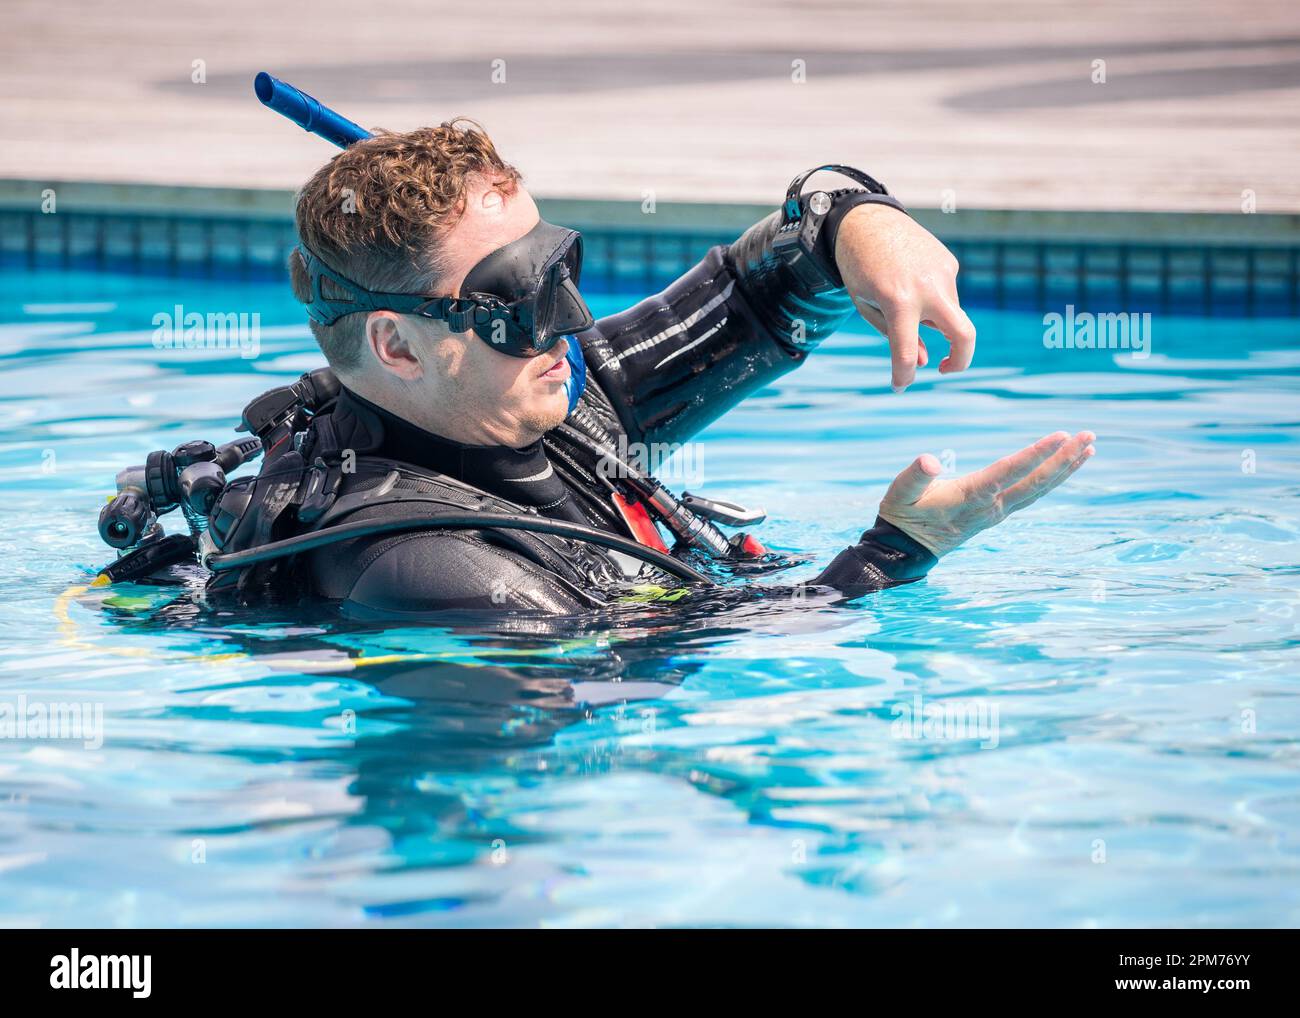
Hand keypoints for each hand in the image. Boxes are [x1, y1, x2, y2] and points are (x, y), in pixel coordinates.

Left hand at [834, 204, 975, 391]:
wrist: (866, 220)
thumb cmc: (859, 268)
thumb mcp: (868, 306)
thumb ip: (894, 335)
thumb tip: (923, 360)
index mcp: (898, 301)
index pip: (906, 351)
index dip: (903, 376)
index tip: (900, 386)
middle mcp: (927, 287)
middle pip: (964, 335)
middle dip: (961, 361)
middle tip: (945, 369)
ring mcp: (943, 273)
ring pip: (946, 312)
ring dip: (930, 317)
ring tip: (900, 294)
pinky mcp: (949, 263)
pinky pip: (944, 292)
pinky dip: (930, 297)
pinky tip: (908, 277)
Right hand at [878, 431, 1095, 556]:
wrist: (906, 550)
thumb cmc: (902, 515)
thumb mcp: (900, 493)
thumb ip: (914, 475)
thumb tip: (930, 459)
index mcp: (971, 496)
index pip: (1009, 471)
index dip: (1036, 454)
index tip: (1060, 435)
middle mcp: (991, 506)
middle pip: (1035, 481)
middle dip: (1064, 458)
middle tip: (1089, 436)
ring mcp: (997, 511)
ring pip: (1039, 489)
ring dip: (1065, 468)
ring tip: (1089, 447)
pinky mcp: (997, 512)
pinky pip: (1031, 493)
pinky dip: (1052, 478)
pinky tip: (1063, 467)